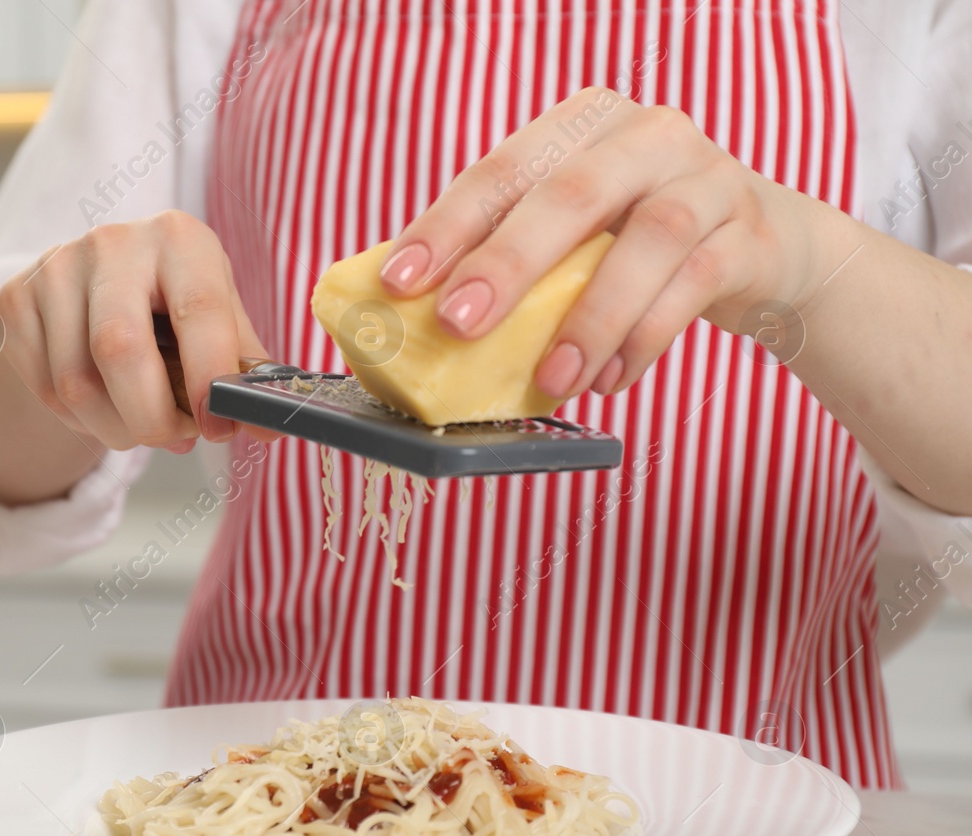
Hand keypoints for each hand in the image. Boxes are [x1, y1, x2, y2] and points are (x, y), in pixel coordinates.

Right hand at [0, 210, 274, 452]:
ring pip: (75, 383)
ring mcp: (55, 267)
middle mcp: (113, 242)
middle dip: (150, 417)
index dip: (209, 379)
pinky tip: (104, 409)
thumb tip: (269, 426)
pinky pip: (44, 389)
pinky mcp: (17, 298)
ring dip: (115, 429)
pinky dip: (80, 421)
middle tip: (175, 440)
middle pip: (119, 349)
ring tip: (142, 427)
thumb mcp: (218, 315)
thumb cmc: (173, 300)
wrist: (96, 277)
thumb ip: (244, 368)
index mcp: (179, 238)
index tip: (217, 426)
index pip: (198, 311)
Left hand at [378, 87, 828, 398]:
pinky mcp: (749, 235)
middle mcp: (646, 136)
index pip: (503, 169)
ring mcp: (708, 179)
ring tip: (551, 382)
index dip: (447, 224)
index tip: (399, 281)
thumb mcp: (575, 227)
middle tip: (458, 327)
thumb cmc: (634, 238)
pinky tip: (608, 381)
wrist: (764, 243)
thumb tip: (416, 315)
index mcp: (582, 124)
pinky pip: (694, 288)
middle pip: (572, 195)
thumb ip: (511, 249)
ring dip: (590, 320)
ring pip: (649, 242)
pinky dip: (644, 340)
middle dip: (508, 263)